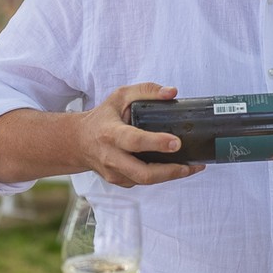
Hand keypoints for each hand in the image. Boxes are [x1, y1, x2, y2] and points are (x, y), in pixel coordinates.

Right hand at [74, 83, 204, 187]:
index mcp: (111, 133)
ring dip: (171, 176)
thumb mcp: (120, 96)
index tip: (176, 142)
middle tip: (191, 165)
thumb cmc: (103, 117)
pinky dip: (161, 176)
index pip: (134, 140)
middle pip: (142, 173)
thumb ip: (147, 90)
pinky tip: (176, 168)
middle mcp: (111, 157)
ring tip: (192, 167)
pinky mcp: (120, 181)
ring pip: (145, 181)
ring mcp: (114, 173)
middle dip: (170, 172)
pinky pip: (143, 181)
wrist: (79, 141)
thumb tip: (172, 93)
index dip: (156, 143)